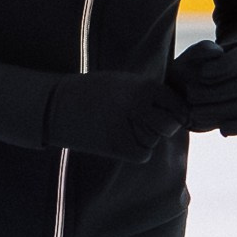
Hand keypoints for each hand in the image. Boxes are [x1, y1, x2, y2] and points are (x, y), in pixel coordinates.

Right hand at [45, 72, 186, 160]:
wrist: (56, 105)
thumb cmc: (93, 91)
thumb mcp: (125, 81)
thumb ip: (151, 93)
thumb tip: (179, 112)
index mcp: (144, 86)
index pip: (178, 105)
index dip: (174, 111)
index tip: (162, 112)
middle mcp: (140, 106)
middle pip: (170, 126)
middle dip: (162, 126)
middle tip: (139, 120)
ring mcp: (130, 127)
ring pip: (155, 140)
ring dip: (145, 137)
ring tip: (120, 125)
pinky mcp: (119, 148)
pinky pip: (143, 154)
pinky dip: (135, 150)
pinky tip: (117, 137)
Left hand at [167, 40, 236, 134]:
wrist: (205, 82)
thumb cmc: (199, 66)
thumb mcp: (196, 55)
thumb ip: (202, 50)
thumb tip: (217, 52)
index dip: (224, 66)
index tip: (202, 73)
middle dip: (216, 92)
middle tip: (190, 94)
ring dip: (221, 110)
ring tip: (195, 112)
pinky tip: (222, 130)